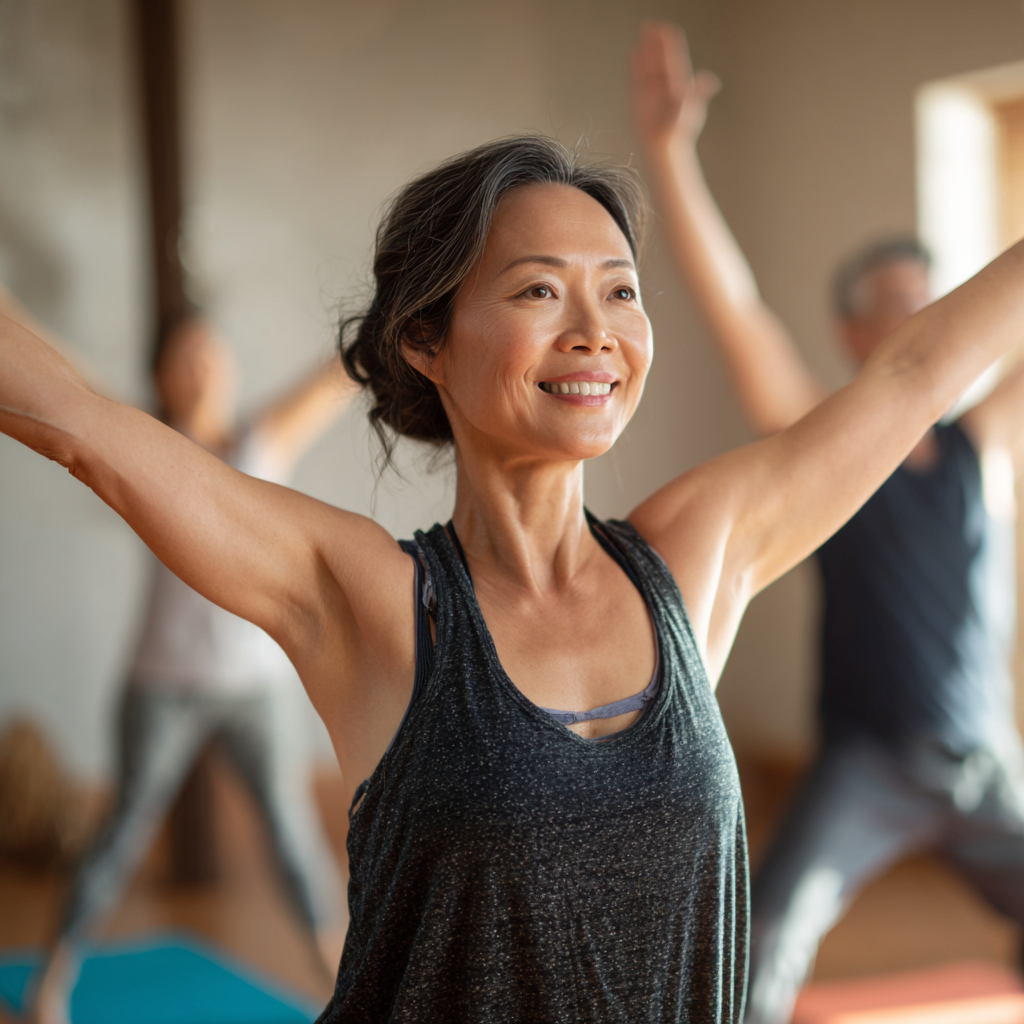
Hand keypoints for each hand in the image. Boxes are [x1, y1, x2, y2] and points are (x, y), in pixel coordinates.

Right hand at [631, 21, 719, 152]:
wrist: (664, 145)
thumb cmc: (679, 130)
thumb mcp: (691, 109)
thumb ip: (698, 93)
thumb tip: (711, 82)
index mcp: (680, 82)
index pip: (675, 56)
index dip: (670, 42)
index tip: (667, 29)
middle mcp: (666, 82)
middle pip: (661, 56)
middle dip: (657, 40)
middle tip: (652, 25)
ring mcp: (653, 89)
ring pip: (649, 62)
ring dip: (647, 47)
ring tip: (644, 30)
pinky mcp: (640, 96)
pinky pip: (637, 75)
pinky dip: (636, 63)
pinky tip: (635, 51)